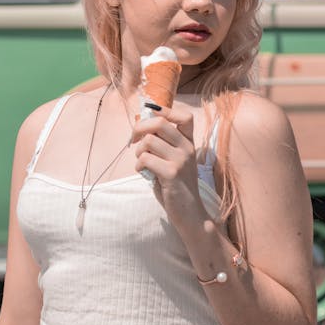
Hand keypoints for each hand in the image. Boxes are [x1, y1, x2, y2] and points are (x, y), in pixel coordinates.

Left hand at [132, 105, 207, 230]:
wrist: (190, 214)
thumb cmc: (176, 186)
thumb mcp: (173, 161)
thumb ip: (162, 145)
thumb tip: (142, 127)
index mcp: (189, 143)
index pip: (184, 116)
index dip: (165, 110)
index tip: (149, 115)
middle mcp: (188, 148)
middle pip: (159, 122)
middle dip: (140, 128)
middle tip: (133, 140)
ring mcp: (181, 160)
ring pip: (149, 141)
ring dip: (138, 151)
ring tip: (142, 162)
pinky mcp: (172, 173)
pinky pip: (146, 159)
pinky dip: (139, 165)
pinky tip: (144, 172)